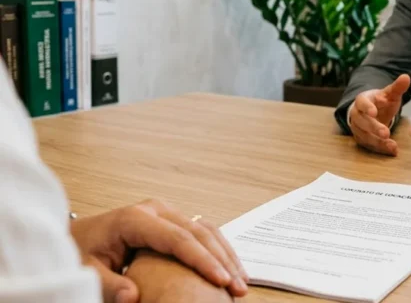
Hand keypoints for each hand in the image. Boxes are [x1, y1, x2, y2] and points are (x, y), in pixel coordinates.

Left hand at [70, 199, 248, 302]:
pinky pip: (200, 233)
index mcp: (136, 218)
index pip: (179, 239)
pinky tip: (229, 269)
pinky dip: (217, 251)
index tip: (221, 280)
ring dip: (226, 255)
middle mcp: (155, 211)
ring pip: (206, 230)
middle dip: (223, 260)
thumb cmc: (78, 251)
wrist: (74, 237)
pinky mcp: (170, 222)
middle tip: (239, 287)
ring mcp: (165, 214)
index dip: (203, 261)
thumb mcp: (85, 270)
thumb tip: (133, 296)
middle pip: (199, 233)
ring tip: (241, 281)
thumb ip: (108, 284)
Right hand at [349, 74, 410, 155]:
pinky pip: (369, 146)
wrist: (372, 112)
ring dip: (378, 142)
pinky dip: (381, 149)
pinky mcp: (362, 139)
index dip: (366, 107)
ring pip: (365, 136)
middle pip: (362, 122)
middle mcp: (357, 115)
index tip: (374, 112)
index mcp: (362, 100)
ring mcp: (358, 128)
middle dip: (373, 128)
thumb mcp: (390, 94)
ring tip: (392, 145)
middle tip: (386, 133)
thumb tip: (406, 77)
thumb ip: (397, 87)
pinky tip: (392, 151)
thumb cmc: (381, 101)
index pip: (361, 103)